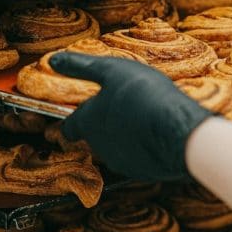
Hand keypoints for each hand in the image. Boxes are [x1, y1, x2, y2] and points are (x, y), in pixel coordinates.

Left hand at [49, 53, 212, 181]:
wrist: (179, 131)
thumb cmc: (143, 95)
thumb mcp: (111, 70)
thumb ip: (81, 67)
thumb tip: (53, 60)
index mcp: (88, 121)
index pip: (70, 127)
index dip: (72, 122)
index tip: (74, 119)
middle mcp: (100, 146)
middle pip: (95, 137)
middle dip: (104, 125)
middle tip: (122, 109)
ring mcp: (122, 161)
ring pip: (117, 148)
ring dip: (125, 136)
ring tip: (144, 118)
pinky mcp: (144, 171)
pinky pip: (140, 157)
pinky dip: (144, 147)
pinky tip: (158, 134)